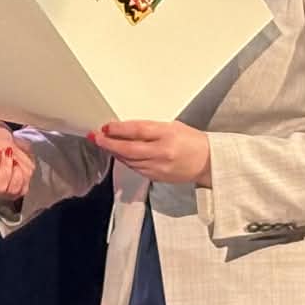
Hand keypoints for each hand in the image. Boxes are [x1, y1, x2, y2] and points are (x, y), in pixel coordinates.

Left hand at [91, 120, 212, 186]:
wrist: (209, 163)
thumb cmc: (192, 141)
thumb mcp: (172, 127)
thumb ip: (149, 128)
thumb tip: (124, 129)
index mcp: (168, 135)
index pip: (137, 130)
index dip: (118, 129)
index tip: (106, 126)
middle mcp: (162, 152)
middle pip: (128, 148)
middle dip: (109, 143)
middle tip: (95, 137)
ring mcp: (159, 167)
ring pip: (129, 160)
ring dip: (114, 152)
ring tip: (103, 143)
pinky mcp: (157, 177)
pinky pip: (135, 168)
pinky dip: (125, 161)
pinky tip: (118, 154)